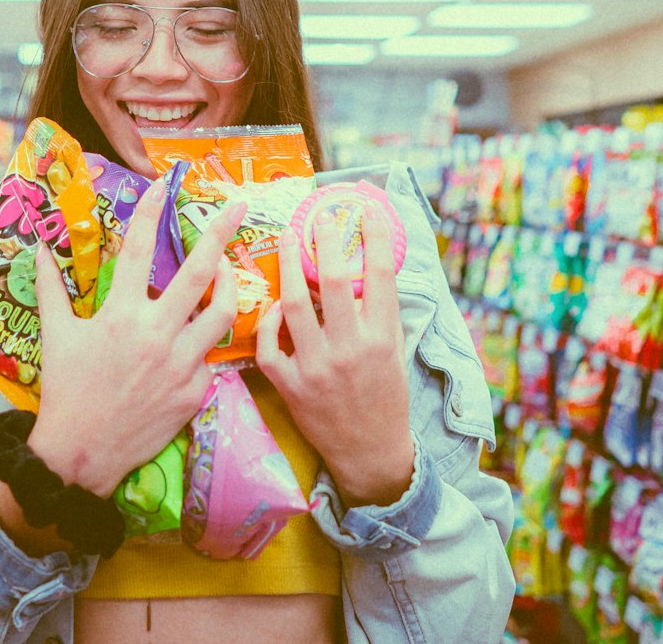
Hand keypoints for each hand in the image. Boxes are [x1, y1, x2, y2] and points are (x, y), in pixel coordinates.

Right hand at [28, 180, 242, 497]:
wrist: (79, 456)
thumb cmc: (65, 390)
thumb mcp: (56, 335)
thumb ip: (50, 288)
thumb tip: (37, 249)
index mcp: (119, 314)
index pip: (136, 249)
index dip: (148, 212)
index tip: (161, 186)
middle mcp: (156, 333)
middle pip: (200, 272)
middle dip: (221, 232)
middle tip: (238, 206)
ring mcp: (181, 364)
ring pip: (224, 312)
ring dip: (230, 284)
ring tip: (227, 269)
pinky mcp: (195, 392)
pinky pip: (211, 356)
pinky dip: (206, 341)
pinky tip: (196, 337)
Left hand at [257, 205, 413, 506]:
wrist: (370, 453)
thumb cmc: (385, 395)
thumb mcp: (395, 351)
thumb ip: (380, 311)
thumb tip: (369, 261)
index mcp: (382, 339)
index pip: (381, 276)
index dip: (376, 237)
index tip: (368, 210)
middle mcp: (351, 350)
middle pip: (334, 282)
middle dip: (326, 241)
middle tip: (319, 216)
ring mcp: (317, 370)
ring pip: (295, 306)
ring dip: (289, 268)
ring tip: (289, 240)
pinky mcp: (291, 388)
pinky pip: (269, 347)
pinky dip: (268, 322)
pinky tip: (274, 305)